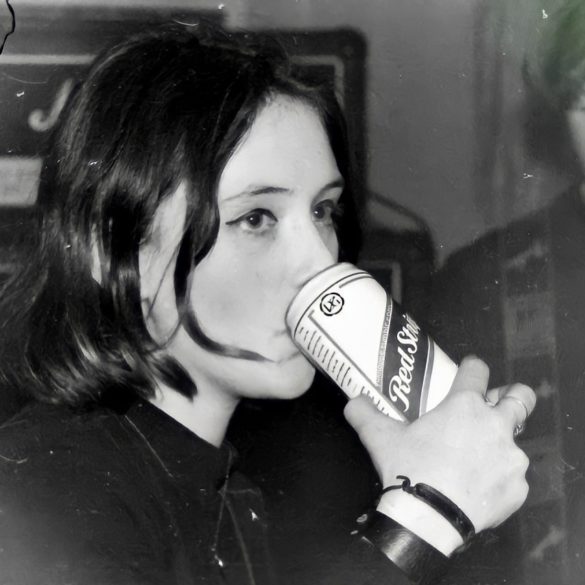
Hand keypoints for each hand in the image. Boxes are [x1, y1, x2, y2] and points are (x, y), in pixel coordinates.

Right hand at [344, 356, 535, 555]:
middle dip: (510, 397)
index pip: (477, 369)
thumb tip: (353, 401)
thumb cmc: (407, 468)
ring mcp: (510, 457)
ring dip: (499, 443)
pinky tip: (478, 487)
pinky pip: (511, 476)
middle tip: (492, 407)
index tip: (467, 372)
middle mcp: (494, 424)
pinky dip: (498, 478)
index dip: (472, 368)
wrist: (428, 519)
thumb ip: (364, 412)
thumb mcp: (378, 436)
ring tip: (476, 459)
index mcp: (464, 405)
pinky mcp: (517, 487)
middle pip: (520, 397)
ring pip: (515, 441)